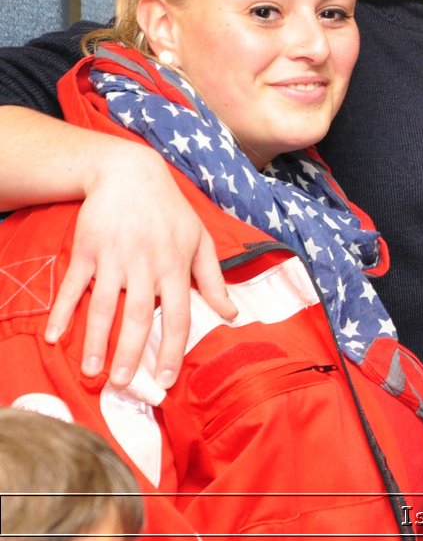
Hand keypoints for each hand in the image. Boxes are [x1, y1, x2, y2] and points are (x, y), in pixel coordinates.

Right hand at [46, 142, 233, 387]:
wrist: (131, 173)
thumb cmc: (171, 211)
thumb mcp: (200, 240)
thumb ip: (213, 280)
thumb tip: (232, 314)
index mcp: (176, 266)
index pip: (178, 316)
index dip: (174, 350)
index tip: (167, 380)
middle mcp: (146, 265)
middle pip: (139, 317)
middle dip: (131, 354)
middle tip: (124, 385)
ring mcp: (114, 258)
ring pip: (104, 306)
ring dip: (95, 340)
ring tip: (91, 371)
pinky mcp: (87, 250)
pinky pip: (74, 286)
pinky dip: (62, 311)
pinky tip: (53, 336)